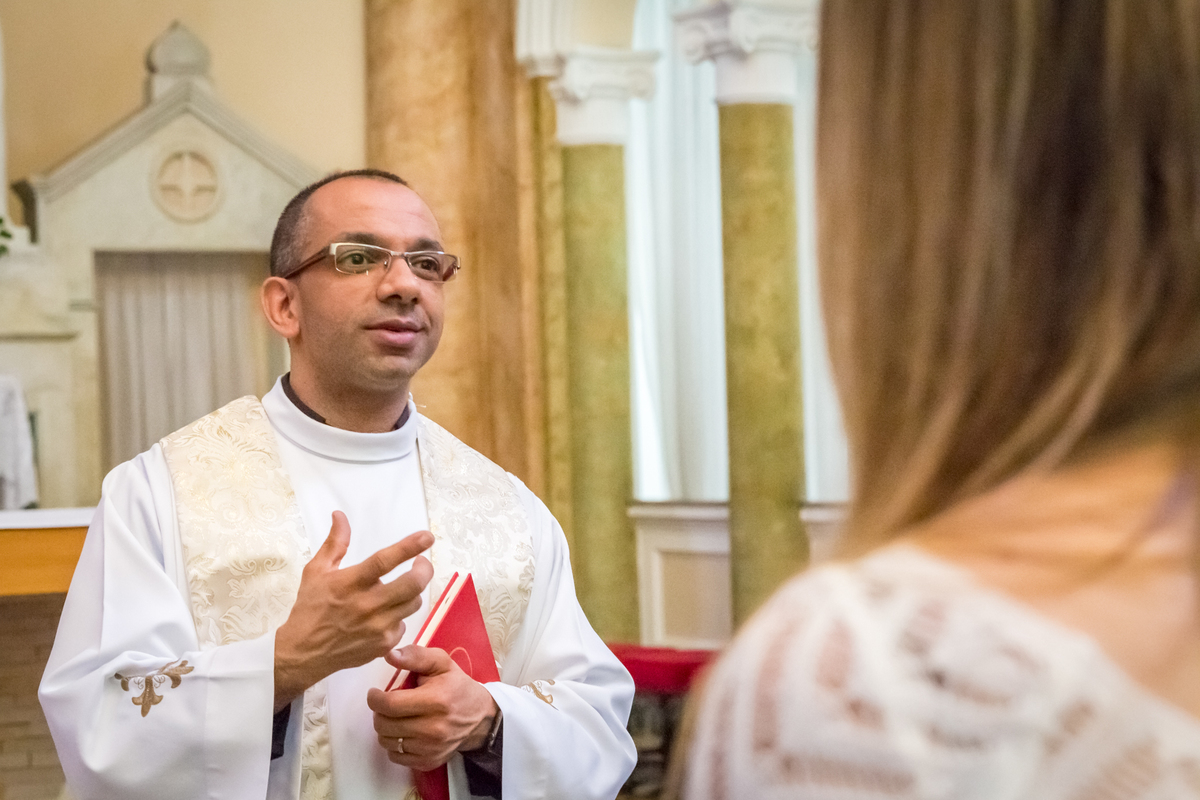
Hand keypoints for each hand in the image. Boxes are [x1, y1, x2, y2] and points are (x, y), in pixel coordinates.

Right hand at [274, 511, 433, 709]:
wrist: (303, 653)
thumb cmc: (310, 608)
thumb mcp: (316, 571)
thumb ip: (335, 543)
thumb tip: (340, 515)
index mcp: (350, 583)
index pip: (385, 561)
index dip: (409, 547)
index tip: (427, 536)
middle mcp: (367, 605)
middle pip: (412, 584)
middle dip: (424, 569)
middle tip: (421, 562)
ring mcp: (378, 627)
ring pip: (413, 603)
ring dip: (412, 591)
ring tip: (401, 587)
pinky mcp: (383, 645)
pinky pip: (404, 624)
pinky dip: (399, 615)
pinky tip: (385, 614)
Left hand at [366, 645, 498, 770]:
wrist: (480, 718)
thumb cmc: (457, 687)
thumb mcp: (442, 663)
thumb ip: (416, 656)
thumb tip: (389, 655)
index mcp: (436, 700)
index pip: (390, 704)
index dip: (375, 698)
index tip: (375, 693)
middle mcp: (433, 728)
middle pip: (385, 725)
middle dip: (379, 713)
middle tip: (387, 705)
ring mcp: (431, 748)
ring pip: (387, 742)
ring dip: (385, 729)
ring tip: (395, 718)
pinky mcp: (429, 761)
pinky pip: (396, 757)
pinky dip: (394, 745)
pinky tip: (404, 732)